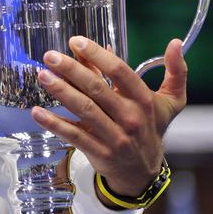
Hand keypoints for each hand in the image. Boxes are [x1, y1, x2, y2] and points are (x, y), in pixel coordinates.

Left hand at [32, 36, 186, 196]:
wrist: (144, 172)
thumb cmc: (152, 127)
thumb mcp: (171, 101)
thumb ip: (175, 71)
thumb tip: (174, 43)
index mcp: (144, 100)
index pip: (120, 72)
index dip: (98, 55)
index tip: (76, 41)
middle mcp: (130, 118)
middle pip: (97, 89)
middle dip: (72, 70)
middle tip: (50, 56)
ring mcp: (114, 137)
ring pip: (84, 110)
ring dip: (61, 92)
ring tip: (43, 76)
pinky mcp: (99, 152)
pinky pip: (74, 136)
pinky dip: (55, 123)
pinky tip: (38, 111)